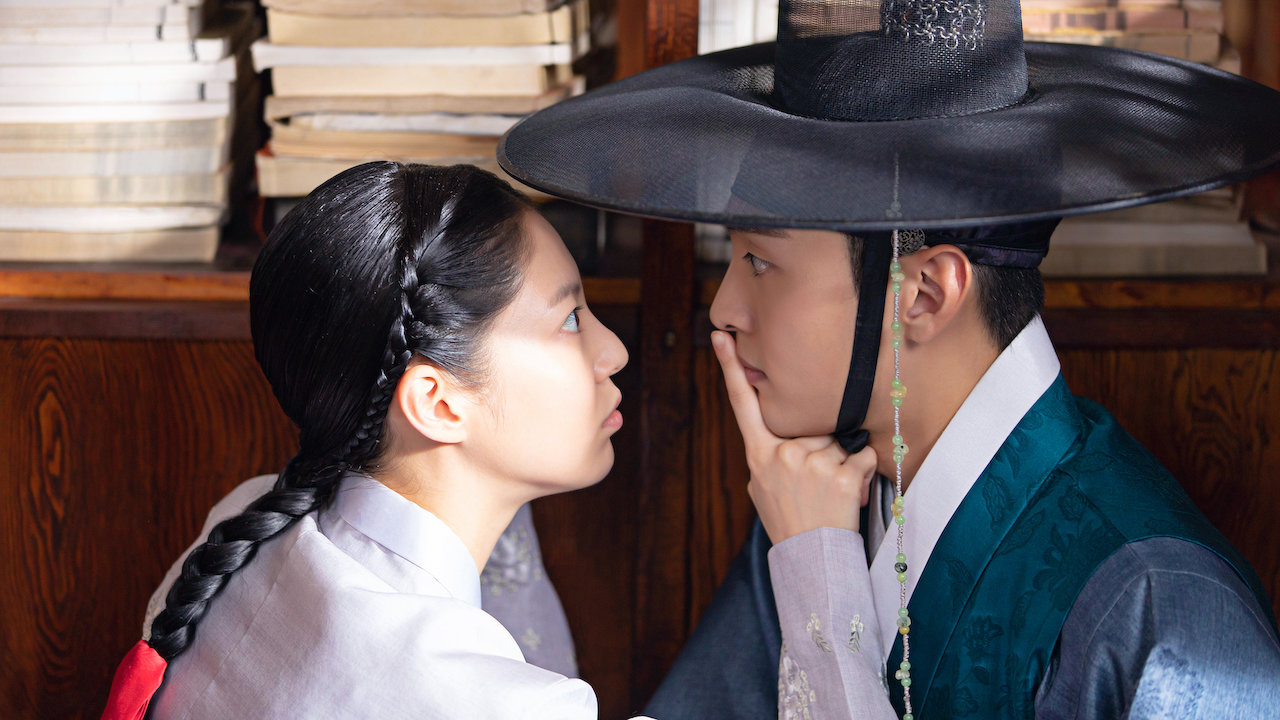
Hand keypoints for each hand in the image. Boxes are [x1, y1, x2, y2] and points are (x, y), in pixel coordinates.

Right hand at [712, 330, 876, 543]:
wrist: (810, 558)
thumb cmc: (789, 520)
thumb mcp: (762, 487)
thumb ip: (768, 455)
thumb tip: (778, 434)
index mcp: (759, 454)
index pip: (741, 403)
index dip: (730, 367)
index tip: (720, 335)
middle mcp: (781, 453)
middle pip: (812, 424)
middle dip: (823, 447)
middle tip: (815, 484)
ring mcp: (810, 462)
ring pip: (839, 441)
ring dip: (843, 463)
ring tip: (829, 493)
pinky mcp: (838, 474)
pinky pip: (861, 456)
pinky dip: (861, 472)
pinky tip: (847, 493)